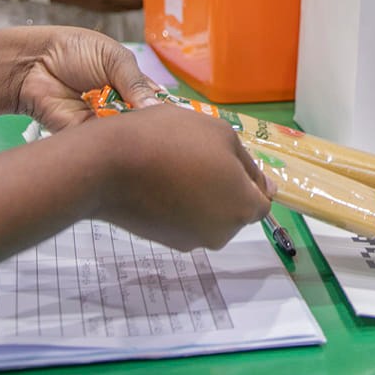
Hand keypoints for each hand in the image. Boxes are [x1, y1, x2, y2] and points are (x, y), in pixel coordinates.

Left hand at [0, 26, 165, 131]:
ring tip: (134, 125)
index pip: (155, 102)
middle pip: (142, 122)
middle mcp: (119, 107)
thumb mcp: (114, 59)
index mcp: (130, 85)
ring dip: (129, 132)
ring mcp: (102, 123)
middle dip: (149, 124)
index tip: (176, 118)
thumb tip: (155, 109)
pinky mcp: (83, 136)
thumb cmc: (75, 50)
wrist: (33, 62)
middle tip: (160, 127)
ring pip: (124, 134)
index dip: (164, 109)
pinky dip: (109, 138)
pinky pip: (102, 142)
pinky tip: (115, 131)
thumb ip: (136, 83)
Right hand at [94, 106, 276, 251]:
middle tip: (197, 154)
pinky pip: (181, 218)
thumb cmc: (171, 140)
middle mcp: (221, 233)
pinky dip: (176, 202)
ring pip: (207, 213)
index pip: (261, 200)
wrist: (107, 165)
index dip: (247, 177)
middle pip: (234, 209)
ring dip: (199, 192)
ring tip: (174, 163)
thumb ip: (249, 165)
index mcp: (242, 208)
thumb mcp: (221, 134)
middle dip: (224, 186)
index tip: (225, 157)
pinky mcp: (162, 240)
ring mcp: (189, 241)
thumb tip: (268, 188)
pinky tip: (158, 179)